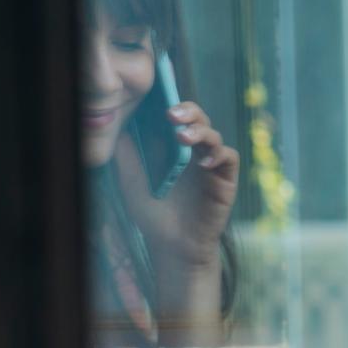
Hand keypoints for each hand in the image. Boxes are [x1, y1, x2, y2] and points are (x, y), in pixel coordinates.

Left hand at [113, 98, 239, 272]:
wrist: (171, 244)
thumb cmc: (152, 213)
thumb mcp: (131, 179)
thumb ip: (126, 153)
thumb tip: (118, 124)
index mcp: (174, 147)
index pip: (179, 117)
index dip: (174, 105)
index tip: (159, 103)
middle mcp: (194, 152)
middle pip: (200, 119)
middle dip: (188, 112)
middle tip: (172, 115)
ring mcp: (211, 165)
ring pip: (214, 136)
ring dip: (201, 132)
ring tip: (183, 137)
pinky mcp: (225, 180)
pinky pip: (228, 158)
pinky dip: (218, 155)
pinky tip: (203, 163)